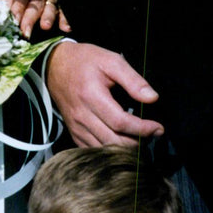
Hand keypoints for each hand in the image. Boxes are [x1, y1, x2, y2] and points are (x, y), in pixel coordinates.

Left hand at [0, 0, 70, 37]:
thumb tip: (5, 15)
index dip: (18, 7)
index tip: (14, 20)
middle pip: (35, 3)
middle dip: (30, 18)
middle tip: (25, 31)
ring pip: (50, 6)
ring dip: (48, 17)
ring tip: (45, 26)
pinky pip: (64, 9)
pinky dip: (65, 18)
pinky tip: (66, 27)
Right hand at [46, 41, 163, 145]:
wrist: (54, 66)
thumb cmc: (85, 61)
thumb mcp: (110, 61)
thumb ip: (132, 80)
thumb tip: (152, 98)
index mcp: (91, 96)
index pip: (120, 122)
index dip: (142, 129)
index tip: (158, 128)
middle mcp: (82, 115)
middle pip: (114, 141)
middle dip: (138, 142)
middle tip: (154, 135)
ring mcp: (76, 126)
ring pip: (104, 150)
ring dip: (126, 149)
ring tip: (141, 140)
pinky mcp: (74, 132)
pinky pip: (93, 150)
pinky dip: (110, 152)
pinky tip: (122, 144)